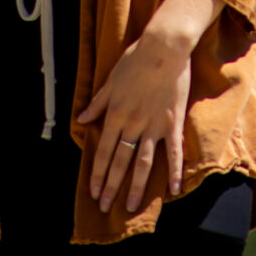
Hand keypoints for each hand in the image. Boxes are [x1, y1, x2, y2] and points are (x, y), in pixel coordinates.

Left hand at [78, 0, 223, 209]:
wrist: (164, 48)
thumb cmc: (135, 60)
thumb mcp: (110, 80)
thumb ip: (97, 103)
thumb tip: (81, 119)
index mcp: (115, 115)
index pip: (103, 151)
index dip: (98, 173)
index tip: (93, 192)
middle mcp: (132, 124)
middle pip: (120, 162)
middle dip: (111, 186)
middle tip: (104, 207)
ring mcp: (153, 125)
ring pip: (143, 163)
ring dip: (135, 186)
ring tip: (131, 206)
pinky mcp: (172, 123)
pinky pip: (174, 152)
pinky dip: (174, 171)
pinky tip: (173, 189)